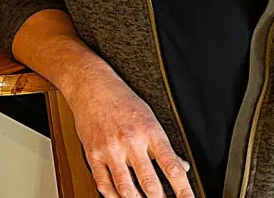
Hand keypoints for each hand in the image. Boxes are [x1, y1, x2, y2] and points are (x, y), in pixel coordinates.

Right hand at [62, 57, 192, 197]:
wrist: (91, 86)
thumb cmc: (121, 100)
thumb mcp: (150, 118)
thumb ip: (164, 145)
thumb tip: (181, 167)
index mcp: (149, 131)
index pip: (171, 166)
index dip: (182, 189)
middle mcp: (130, 141)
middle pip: (149, 182)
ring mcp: (110, 149)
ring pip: (126, 188)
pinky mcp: (93, 154)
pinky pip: (103, 183)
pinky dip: (113, 196)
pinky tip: (120, 197)